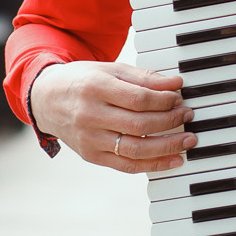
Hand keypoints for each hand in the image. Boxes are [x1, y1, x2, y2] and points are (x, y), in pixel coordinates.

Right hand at [30, 60, 195, 172]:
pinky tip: (173, 159)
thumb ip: (143, 78)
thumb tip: (175, 84)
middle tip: (188, 115)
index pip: (139, 99)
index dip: (165, 100)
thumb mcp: (110, 70)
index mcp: (95, 88)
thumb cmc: (83, 81)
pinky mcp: (91, 156)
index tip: (180, 98)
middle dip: (170, 121)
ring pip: (135, 149)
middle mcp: (90, 116)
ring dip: (167, 147)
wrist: (47, 100)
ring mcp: (89, 139)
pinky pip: (126, 165)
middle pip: (140, 125)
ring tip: (188, 141)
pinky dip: (153, 164)